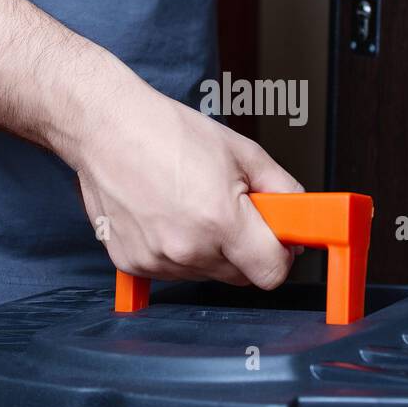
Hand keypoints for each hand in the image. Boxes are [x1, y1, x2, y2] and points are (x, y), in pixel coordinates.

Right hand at [69, 77, 302, 287]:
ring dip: (209, 250)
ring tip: (192, 206)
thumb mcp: (242, 152)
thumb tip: (300, 218)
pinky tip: (167, 216)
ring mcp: (157, 261)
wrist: (107, 129)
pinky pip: (173, 271)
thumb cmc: (168, 133)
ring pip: (206, 274)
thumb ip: (283, 190)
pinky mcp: (132, 265)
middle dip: (245, 249)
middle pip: (239, 277)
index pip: (271, 272)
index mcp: (220, 220)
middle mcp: (187, 248)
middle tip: (232, 211)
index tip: (276, 240)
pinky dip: (177, 251)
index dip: (280, 255)